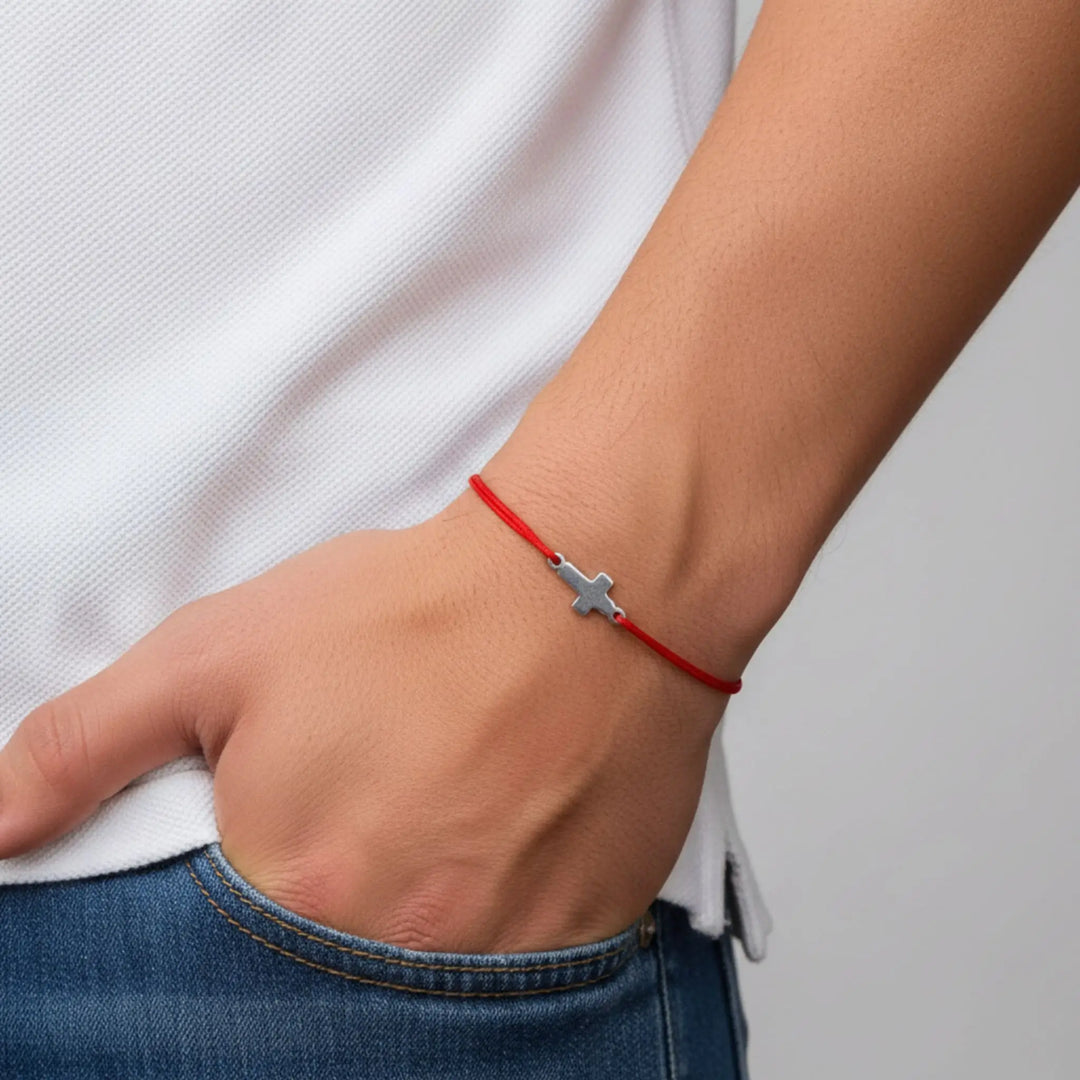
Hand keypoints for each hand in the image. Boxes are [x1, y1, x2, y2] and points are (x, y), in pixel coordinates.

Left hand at [0, 468, 738, 952]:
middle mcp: (396, 941)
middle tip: (378, 814)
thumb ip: (88, 743)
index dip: (251, 888)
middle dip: (335, 896)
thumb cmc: (417, 611)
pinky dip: (492, 919)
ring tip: (440, 815)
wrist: (586, 586)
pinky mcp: (581, 936)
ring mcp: (501, 955)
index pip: (212, 969)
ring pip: (424, 980)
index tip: (290, 845)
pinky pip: (518, 978)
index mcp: (291, 885)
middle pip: (324, 971)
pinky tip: (498, 838)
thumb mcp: (222, 651)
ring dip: (416, 910)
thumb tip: (1, 824)